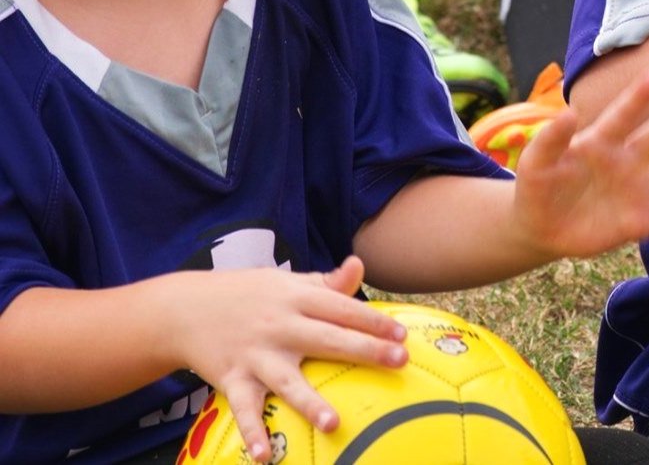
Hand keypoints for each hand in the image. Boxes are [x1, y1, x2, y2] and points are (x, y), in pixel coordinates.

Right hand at [170, 257, 406, 461]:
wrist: (184, 308)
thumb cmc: (249, 295)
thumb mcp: (286, 282)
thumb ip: (325, 283)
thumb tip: (359, 265)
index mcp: (296, 298)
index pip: (342, 308)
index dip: (373, 321)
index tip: (403, 334)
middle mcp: (279, 326)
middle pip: (327, 339)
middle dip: (365, 350)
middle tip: (400, 361)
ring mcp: (255, 355)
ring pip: (287, 381)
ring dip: (310, 402)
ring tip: (334, 423)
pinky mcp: (231, 379)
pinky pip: (244, 409)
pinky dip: (253, 433)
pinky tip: (265, 457)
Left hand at [511, 69, 648, 259]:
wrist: (542, 225)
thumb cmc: (539, 185)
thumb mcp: (535, 163)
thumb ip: (550, 140)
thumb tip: (567, 112)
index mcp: (601, 141)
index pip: (621, 116)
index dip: (637, 97)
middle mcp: (629, 160)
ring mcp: (640, 190)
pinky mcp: (642, 222)